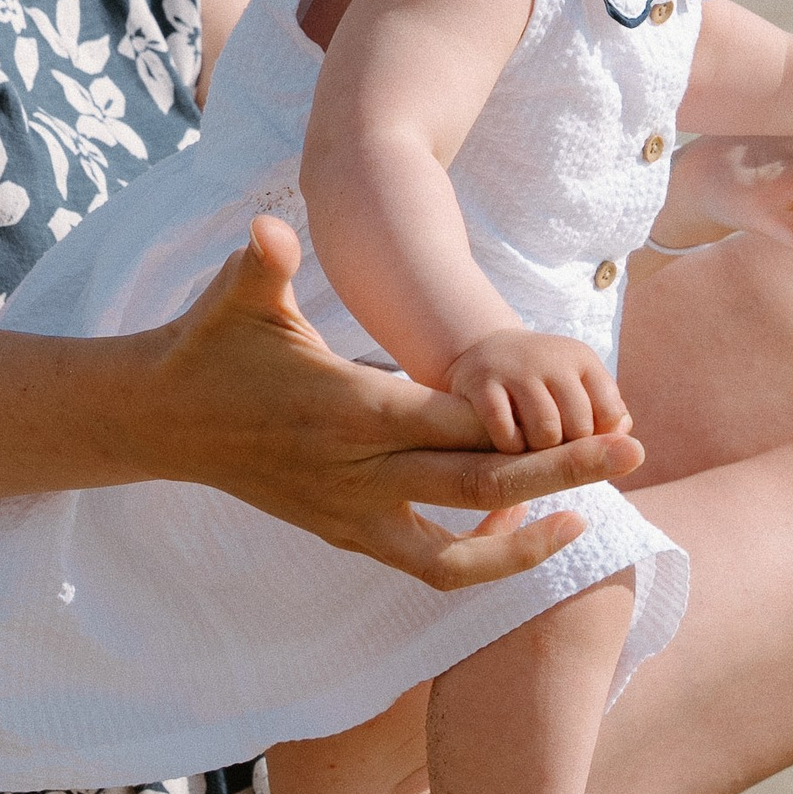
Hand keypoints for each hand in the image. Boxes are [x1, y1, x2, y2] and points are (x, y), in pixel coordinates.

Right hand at [145, 219, 639, 591]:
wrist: (159, 421)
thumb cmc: (208, 348)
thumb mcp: (235, 299)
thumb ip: (263, 265)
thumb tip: (269, 227)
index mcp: (351, 412)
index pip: (458, 424)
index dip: (527, 424)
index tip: (591, 414)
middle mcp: (359, 474)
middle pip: (479, 486)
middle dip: (563, 473)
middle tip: (633, 453)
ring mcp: (354, 517)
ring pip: (456, 553)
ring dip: (528, 538)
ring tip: (590, 516)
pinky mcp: (349, 536)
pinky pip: (429, 566)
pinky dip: (482, 559)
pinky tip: (526, 530)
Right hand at [444, 328, 631, 453]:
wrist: (487, 350)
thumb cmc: (543, 381)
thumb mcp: (579, 384)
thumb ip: (608, 413)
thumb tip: (629, 446)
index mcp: (583, 360)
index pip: (611, 414)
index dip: (599, 438)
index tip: (581, 441)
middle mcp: (553, 359)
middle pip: (580, 427)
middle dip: (569, 448)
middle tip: (553, 446)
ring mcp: (516, 370)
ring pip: (546, 433)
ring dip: (540, 452)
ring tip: (533, 446)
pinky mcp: (482, 384)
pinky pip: (506, 433)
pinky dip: (511, 447)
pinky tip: (509, 442)